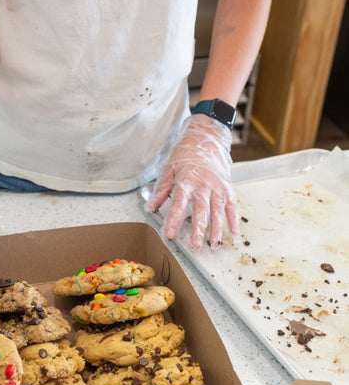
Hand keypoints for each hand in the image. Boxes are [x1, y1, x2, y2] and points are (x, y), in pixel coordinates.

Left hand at [147, 114, 238, 248]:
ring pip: (218, 211)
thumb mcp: (169, 169)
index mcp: (186, 182)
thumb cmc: (185, 154)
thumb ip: (161, 189)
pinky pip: (232, 205)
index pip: (178, 205)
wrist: (206, 138)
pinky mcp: (227, 188)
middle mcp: (203, 186)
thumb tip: (151, 207)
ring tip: (214, 244)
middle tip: (195, 246)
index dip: (174, 220)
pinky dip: (234, 219)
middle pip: (200, 211)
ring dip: (217, 229)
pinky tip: (234, 232)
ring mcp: (217, 187)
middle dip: (198, 230)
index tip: (170, 234)